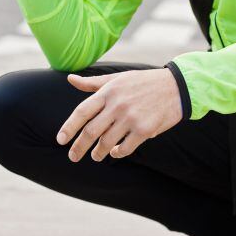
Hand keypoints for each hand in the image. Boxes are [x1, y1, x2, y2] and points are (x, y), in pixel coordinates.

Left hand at [56, 68, 181, 162]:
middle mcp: (117, 105)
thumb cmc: (143, 82)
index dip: (69, 127)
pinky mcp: (145, 130)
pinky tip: (114, 153)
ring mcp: (131, 118)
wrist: (176, 87)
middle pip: (91, 131)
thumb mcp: (117, 79)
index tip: (60, 140)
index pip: (82, 112)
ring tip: (95, 156)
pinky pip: (125, 148)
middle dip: (79, 147)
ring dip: (98, 153)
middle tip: (73, 157)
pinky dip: (117, 153)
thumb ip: (93, 83)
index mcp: (108, 91)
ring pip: (106, 142)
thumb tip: (70, 79)